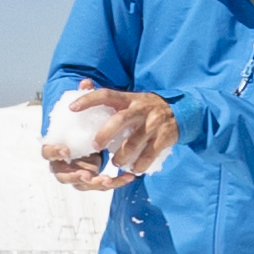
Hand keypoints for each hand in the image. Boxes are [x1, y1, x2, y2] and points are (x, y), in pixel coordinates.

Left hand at [46, 89, 177, 190]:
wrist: (181, 110)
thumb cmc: (147, 108)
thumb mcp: (131, 99)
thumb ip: (110, 98)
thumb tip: (83, 84)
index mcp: (129, 98)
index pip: (106, 94)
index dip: (89, 100)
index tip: (72, 108)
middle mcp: (141, 108)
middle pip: (120, 120)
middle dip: (105, 134)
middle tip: (95, 146)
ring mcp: (154, 122)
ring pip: (135, 141)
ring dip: (122, 155)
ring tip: (115, 163)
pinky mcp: (164, 136)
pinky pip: (150, 153)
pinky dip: (140, 163)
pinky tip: (134, 169)